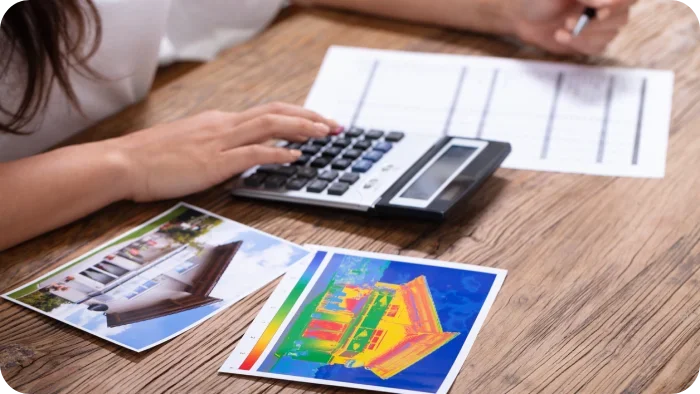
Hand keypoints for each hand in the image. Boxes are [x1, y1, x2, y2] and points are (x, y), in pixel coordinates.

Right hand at [109, 102, 339, 201]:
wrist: (123, 163)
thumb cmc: (151, 158)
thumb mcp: (191, 145)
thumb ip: (218, 146)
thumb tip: (242, 154)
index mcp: (219, 121)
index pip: (268, 112)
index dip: (297, 115)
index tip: (318, 121)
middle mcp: (223, 125)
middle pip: (277, 112)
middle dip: (310, 116)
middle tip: (335, 125)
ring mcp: (219, 141)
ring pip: (270, 125)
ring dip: (303, 128)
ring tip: (326, 133)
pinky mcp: (213, 162)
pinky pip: (253, 152)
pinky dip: (278, 152)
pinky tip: (296, 155)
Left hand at [512, 0, 635, 54]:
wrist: (527, 17)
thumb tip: (605, 2)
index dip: (617, 3)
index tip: (597, 9)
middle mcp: (610, 3)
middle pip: (623, 14)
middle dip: (597, 22)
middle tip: (570, 21)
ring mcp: (605, 22)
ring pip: (611, 32)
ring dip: (584, 33)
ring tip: (561, 28)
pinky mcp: (595, 40)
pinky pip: (599, 46)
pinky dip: (579, 43)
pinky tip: (562, 36)